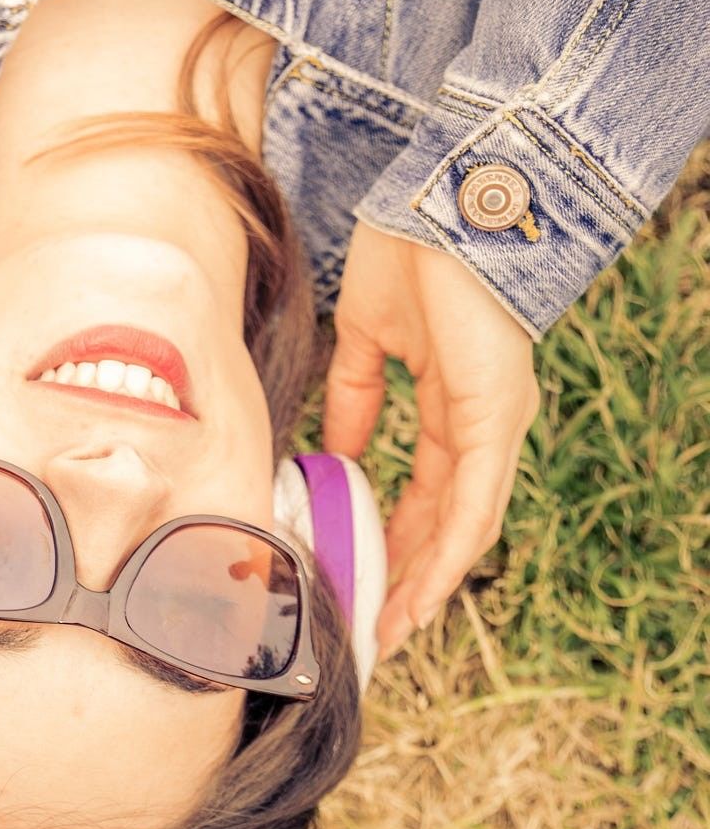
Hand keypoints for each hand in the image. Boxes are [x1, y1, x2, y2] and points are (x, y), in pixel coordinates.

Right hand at [323, 222, 538, 656]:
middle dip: (410, 577)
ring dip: (427, 583)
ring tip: (392, 630)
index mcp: (452, 400)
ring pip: (464, 525)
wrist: (436, 198)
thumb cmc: (406, 251)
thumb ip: (355, 397)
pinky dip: (445, 554)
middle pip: (449, 520)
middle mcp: (481, 420)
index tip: (361, 577)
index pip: (427, 489)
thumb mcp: (365, 337)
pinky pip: (472, 503)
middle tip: (375, 627)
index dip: (394, 537)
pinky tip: (419, 592)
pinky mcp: (491, 416)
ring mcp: (492, 421)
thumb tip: (335, 454)